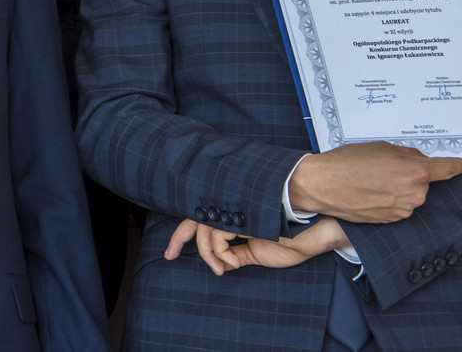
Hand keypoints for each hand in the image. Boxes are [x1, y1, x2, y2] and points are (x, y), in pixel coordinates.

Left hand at [165, 217, 348, 275]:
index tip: (172, 252)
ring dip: (210, 255)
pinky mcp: (237, 215)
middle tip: (170, 255)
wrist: (310, 235)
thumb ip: (236, 253)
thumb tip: (221, 262)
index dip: (184, 234)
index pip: (201, 219)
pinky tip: (234, 263)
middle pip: (193, 219)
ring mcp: (233, 210)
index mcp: (234, 214)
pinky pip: (215, 237)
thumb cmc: (289, 240)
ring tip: (223, 269)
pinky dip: (220, 253)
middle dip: (178, 238)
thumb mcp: (256, 251)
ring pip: (203, 231)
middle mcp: (230, 209)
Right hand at [290, 141, 461, 222]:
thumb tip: (419, 161)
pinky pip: (400, 205)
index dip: (460, 166)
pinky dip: (389, 198)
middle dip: (411, 173)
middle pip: (424, 181)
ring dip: (399, 187)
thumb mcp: (379, 147)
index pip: (449, 168)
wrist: (322, 185)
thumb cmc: (345, 163)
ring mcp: (405, 209)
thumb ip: (406, 154)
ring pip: (411, 194)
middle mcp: (415, 193)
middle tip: (385, 167)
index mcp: (415, 171)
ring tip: (371, 180)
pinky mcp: (393, 219)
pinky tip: (370, 192)